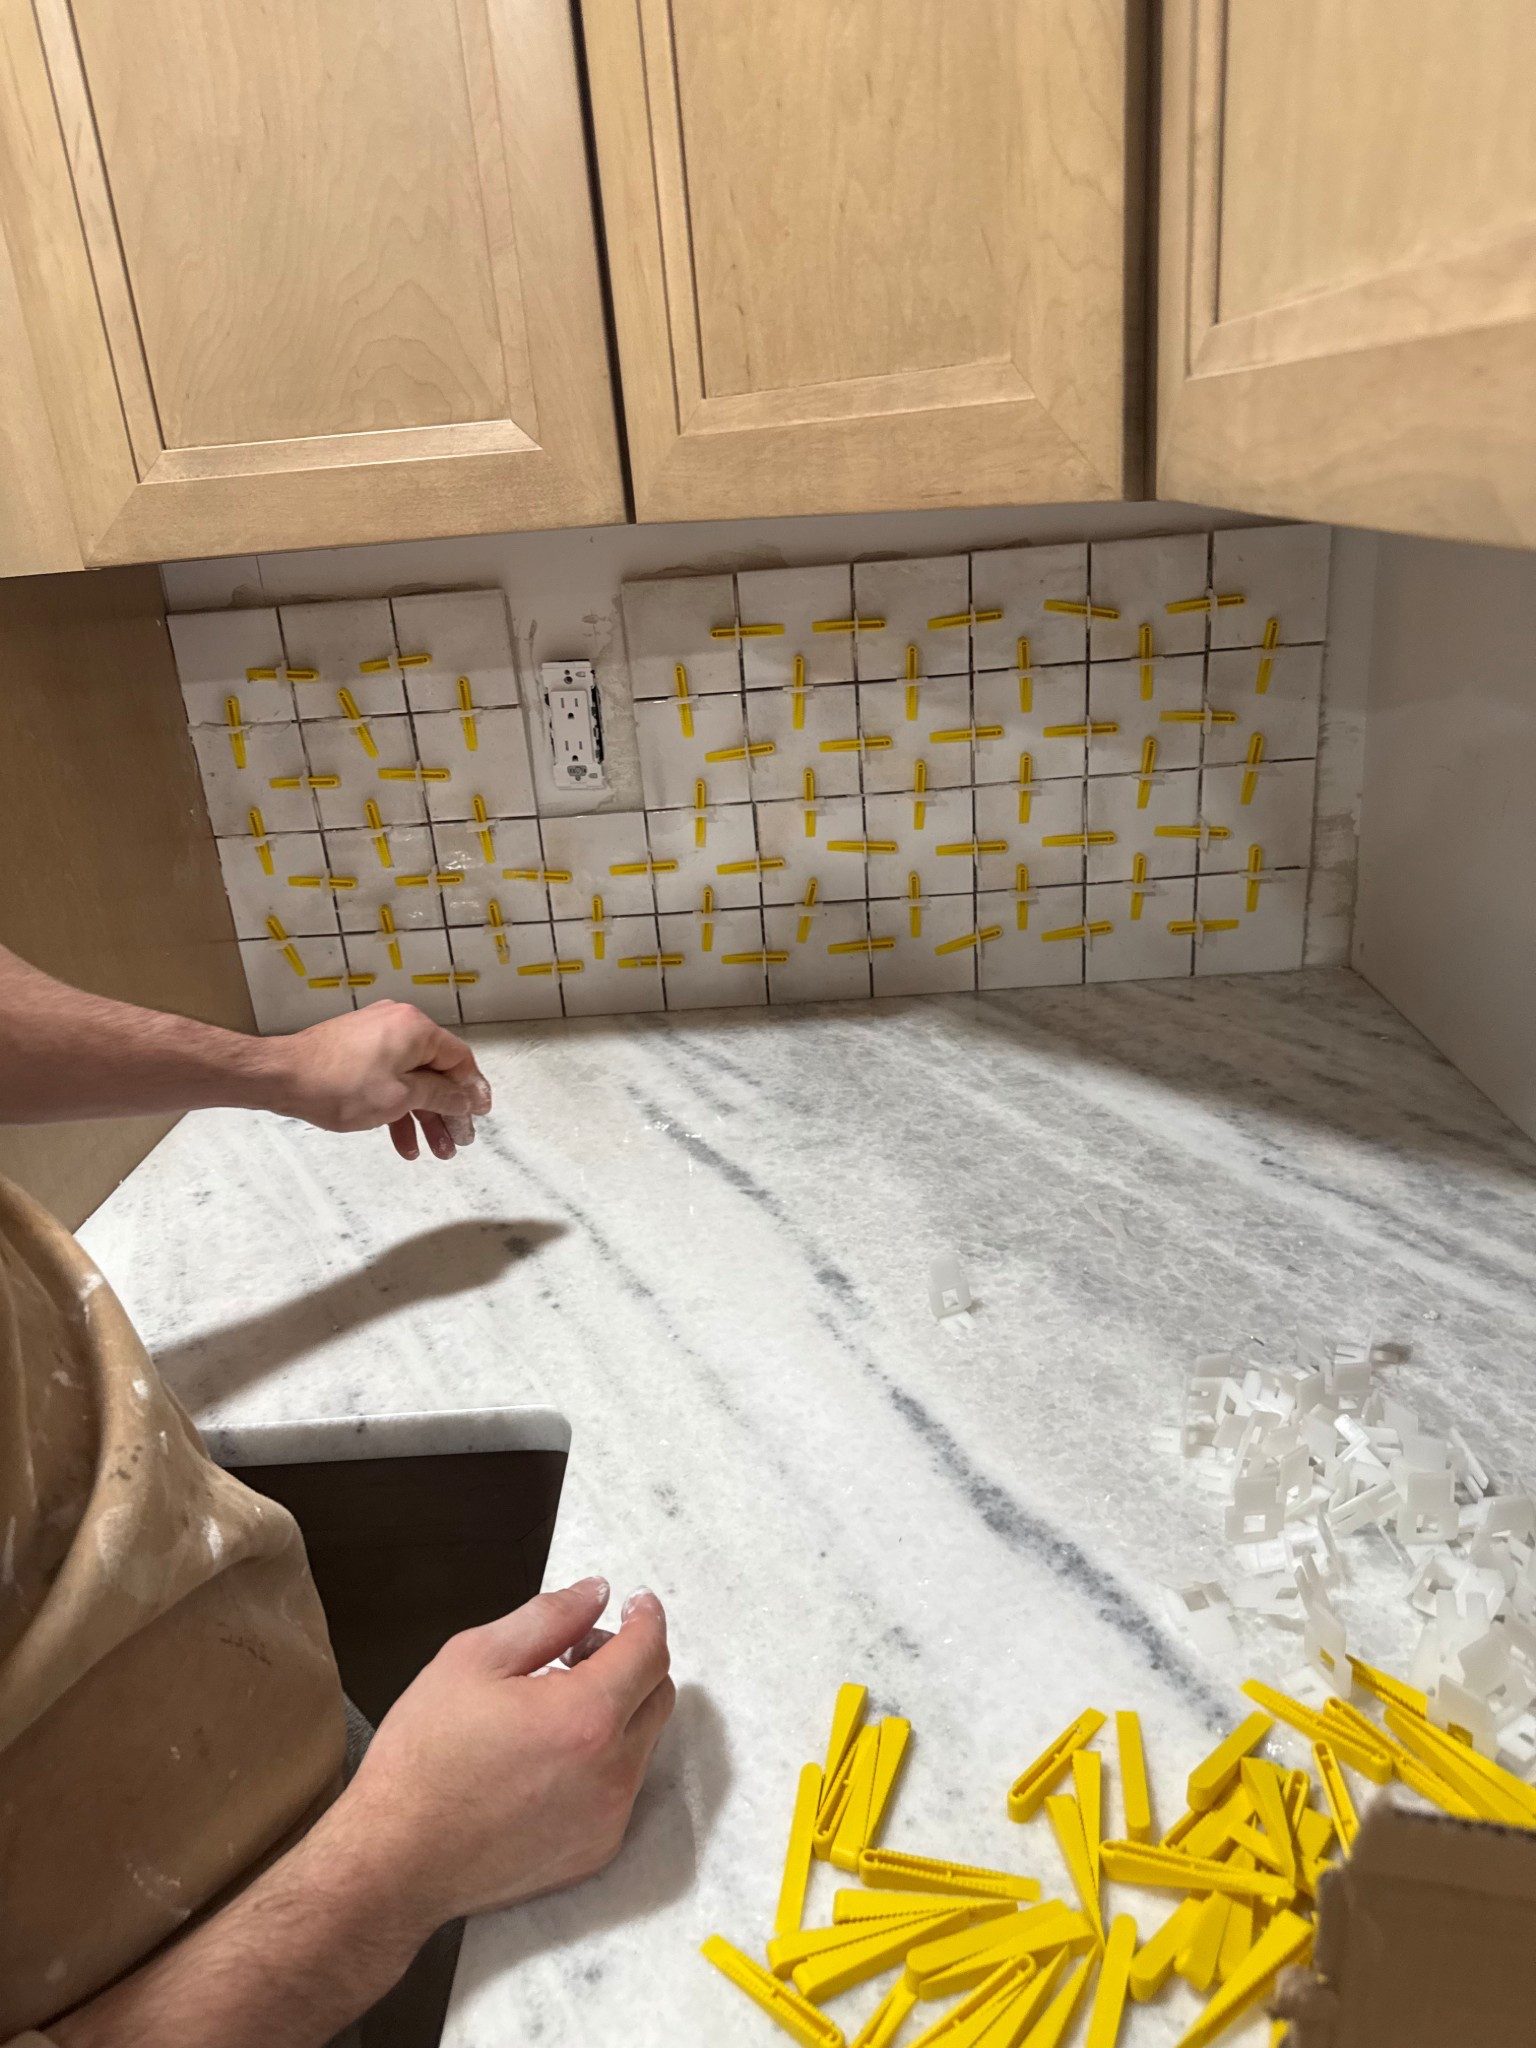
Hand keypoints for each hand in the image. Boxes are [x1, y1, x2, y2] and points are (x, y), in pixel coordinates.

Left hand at [271, 1002, 491, 1160]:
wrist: (280, 1076)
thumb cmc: (342, 1086)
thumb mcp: (400, 1097)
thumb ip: (441, 1097)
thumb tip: (469, 1098)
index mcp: (416, 1029)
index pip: (459, 1059)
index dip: (473, 1090)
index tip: (480, 1118)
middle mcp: (400, 1026)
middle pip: (436, 1073)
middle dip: (447, 1112)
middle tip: (457, 1143)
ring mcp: (376, 1038)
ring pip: (411, 1081)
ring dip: (423, 1116)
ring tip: (434, 1151)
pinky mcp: (357, 1051)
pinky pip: (388, 1079)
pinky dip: (396, 1108)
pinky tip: (402, 1142)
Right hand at [334, 1579, 673, 1932]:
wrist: (396, 1862)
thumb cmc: (425, 1756)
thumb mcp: (473, 1658)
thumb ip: (548, 1617)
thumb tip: (597, 1593)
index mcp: (586, 1716)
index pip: (648, 1652)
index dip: (646, 1618)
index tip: (635, 1603)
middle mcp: (613, 1771)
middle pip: (658, 1695)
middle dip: (631, 1661)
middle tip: (577, 1653)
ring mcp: (609, 1818)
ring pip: (643, 1742)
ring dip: (618, 1711)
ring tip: (554, 1707)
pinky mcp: (597, 1851)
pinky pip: (621, 1788)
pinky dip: (603, 1760)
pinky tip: (548, 1758)